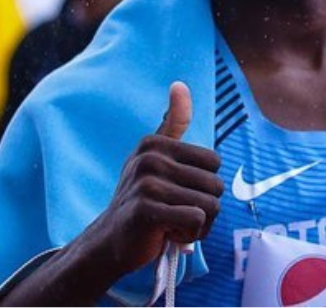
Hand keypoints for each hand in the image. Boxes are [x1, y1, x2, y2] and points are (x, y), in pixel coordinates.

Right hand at [76, 82, 222, 276]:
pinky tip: (167, 235)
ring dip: (199, 225)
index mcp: (154, 143)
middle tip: (176, 213)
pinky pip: (197, 220)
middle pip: (216, 185)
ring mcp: (146, 184)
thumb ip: (172, 124)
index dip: (204, 185)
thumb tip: (179, 84)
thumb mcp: (155, 157)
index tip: (178, 193)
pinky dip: (189, 235)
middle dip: (204, 207)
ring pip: (210, 205)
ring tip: (172, 224)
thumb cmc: (142, 199)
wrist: (109, 242)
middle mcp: (149, 158)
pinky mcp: (146, 211)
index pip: (215, 163)